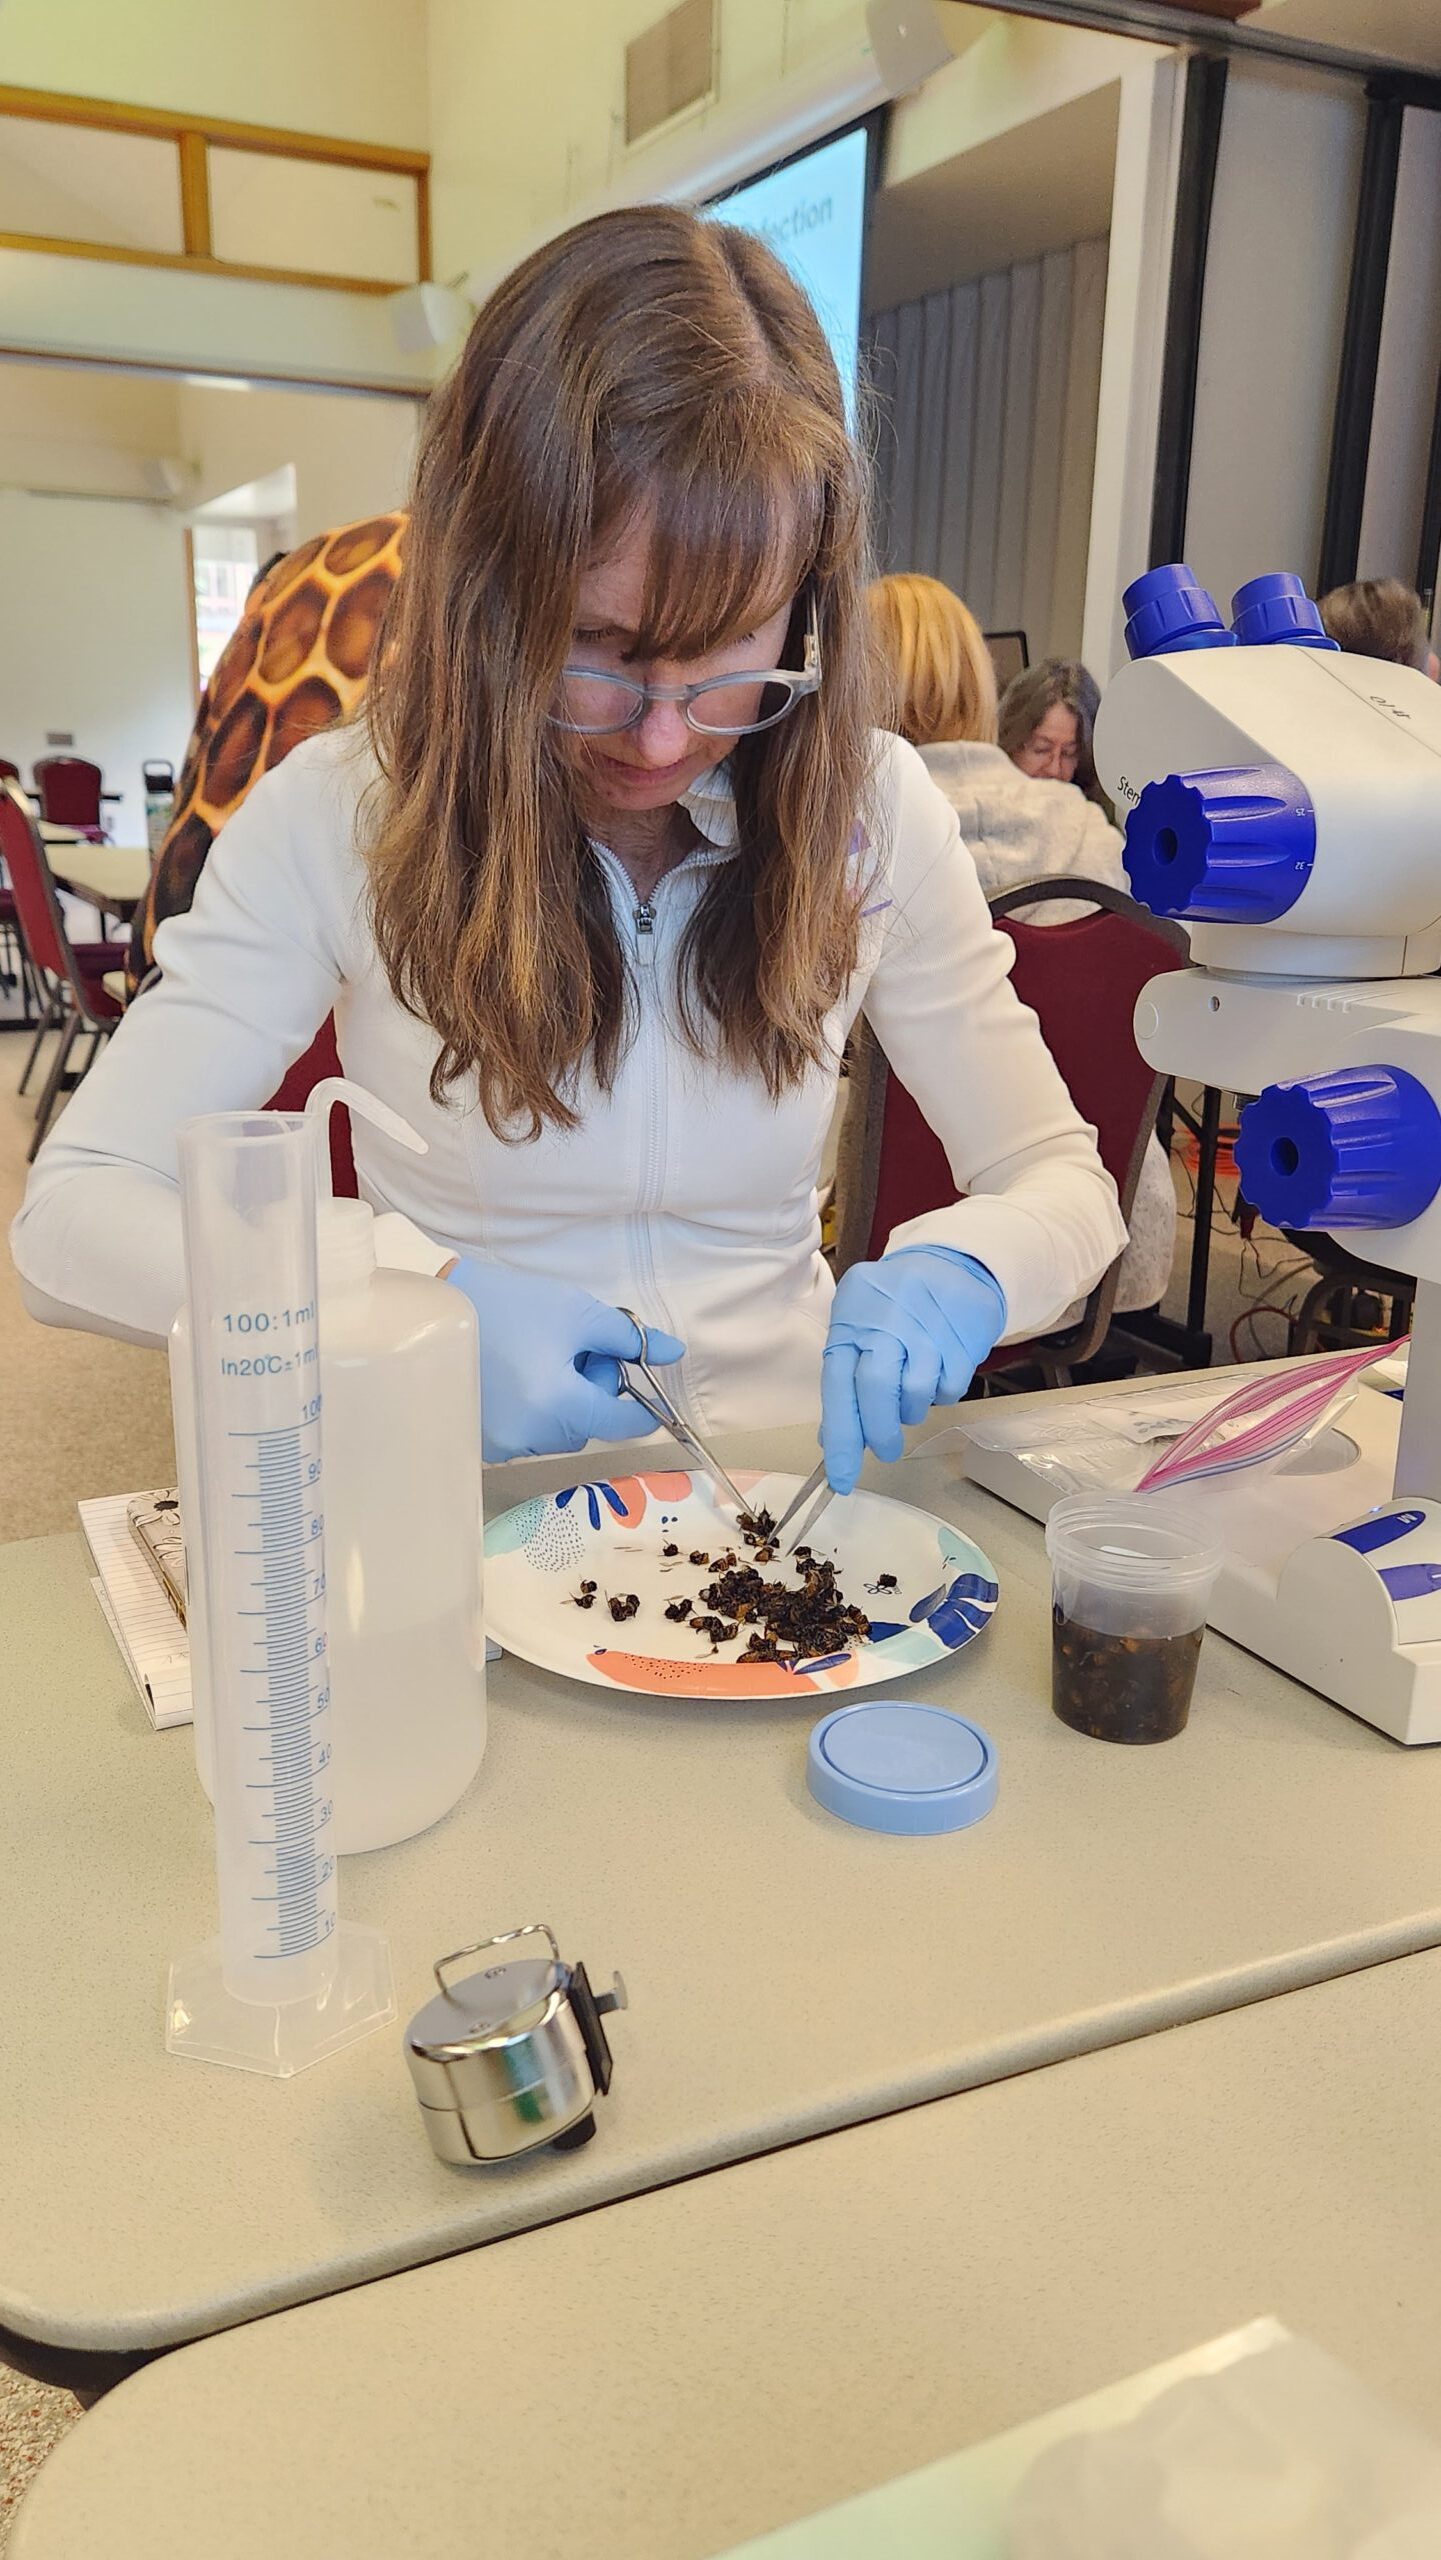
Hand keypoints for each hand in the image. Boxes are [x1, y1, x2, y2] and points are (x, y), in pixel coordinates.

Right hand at [445, 1260, 684, 1461]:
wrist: (433, 1311)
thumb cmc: (507, 1306)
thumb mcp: (575, 1313)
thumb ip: (627, 1338)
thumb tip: (673, 1353)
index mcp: (558, 1407)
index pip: (621, 1423)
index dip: (641, 1406)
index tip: (647, 1390)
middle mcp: (530, 1439)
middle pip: (588, 1425)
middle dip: (592, 1390)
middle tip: (576, 1348)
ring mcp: (502, 1447)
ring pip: (558, 1432)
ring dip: (563, 1403)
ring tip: (539, 1358)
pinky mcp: (481, 1444)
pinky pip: (527, 1434)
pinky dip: (533, 1411)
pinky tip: (516, 1377)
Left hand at [821, 1248, 1006, 1493]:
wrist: (953, 1264)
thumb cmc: (894, 1305)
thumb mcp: (859, 1326)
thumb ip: (844, 1379)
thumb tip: (833, 1439)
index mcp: (852, 1322)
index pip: (838, 1386)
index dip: (840, 1437)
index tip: (841, 1479)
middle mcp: (886, 1323)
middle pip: (876, 1391)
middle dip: (879, 1432)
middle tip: (884, 1450)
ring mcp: (926, 1330)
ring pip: (915, 1395)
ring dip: (911, 1411)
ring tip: (911, 1394)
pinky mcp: (961, 1339)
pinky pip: (948, 1389)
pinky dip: (940, 1394)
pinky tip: (936, 1374)